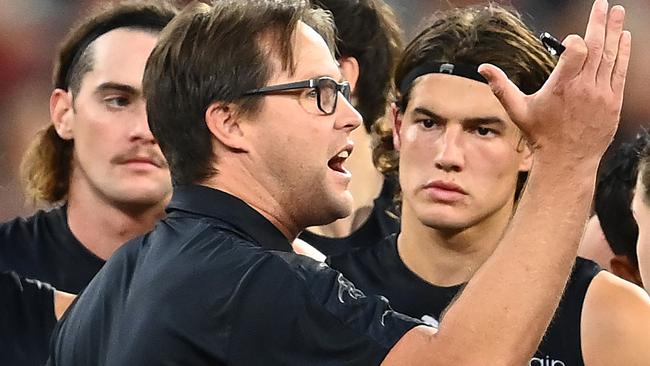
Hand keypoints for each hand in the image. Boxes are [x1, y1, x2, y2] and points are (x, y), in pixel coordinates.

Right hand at [478, 0, 630, 162]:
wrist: (567, 160)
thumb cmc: (541, 135)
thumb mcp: (518, 110)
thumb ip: (501, 86)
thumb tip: (483, 68)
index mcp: (562, 87)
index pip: (577, 51)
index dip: (575, 41)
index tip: (569, 40)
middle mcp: (584, 88)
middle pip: (596, 47)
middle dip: (601, 22)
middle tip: (604, 4)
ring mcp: (602, 95)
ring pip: (611, 57)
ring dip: (616, 32)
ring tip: (619, 12)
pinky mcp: (614, 102)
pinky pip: (620, 72)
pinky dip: (624, 53)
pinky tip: (625, 38)